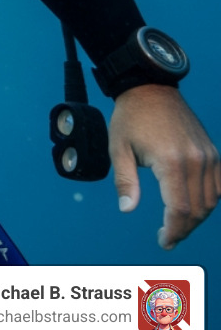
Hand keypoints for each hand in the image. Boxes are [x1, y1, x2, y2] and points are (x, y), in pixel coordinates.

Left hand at [108, 84, 219, 248]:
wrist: (150, 88)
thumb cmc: (131, 117)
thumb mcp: (118, 148)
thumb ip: (125, 181)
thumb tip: (127, 209)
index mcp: (171, 161)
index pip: (179, 208)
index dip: (173, 230)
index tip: (164, 241)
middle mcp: (196, 160)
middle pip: (198, 209)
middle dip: (184, 229)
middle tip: (169, 238)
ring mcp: (208, 156)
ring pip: (211, 200)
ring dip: (196, 218)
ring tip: (177, 226)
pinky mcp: (212, 152)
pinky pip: (218, 185)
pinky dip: (209, 201)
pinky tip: (193, 208)